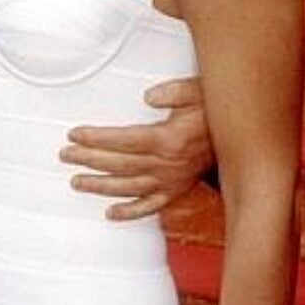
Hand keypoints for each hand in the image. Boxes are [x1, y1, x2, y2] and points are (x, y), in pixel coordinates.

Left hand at [59, 76, 212, 220]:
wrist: (240, 137)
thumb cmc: (213, 109)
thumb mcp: (197, 91)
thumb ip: (173, 92)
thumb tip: (148, 97)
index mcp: (168, 140)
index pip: (123, 141)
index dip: (96, 138)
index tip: (74, 134)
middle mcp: (167, 165)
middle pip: (120, 165)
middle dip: (89, 160)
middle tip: (64, 155)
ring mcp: (172, 180)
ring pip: (130, 187)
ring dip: (101, 186)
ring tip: (76, 182)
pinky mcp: (177, 189)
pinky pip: (152, 206)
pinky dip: (131, 212)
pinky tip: (111, 214)